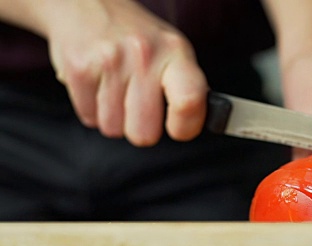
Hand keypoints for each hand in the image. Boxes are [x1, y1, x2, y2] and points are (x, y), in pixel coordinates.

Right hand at [44, 0, 207, 145]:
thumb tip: (198, 122)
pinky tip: (99, 86)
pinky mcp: (79, 68)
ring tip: (116, 90)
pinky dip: (92, 109)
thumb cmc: (136, 35)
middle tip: (139, 106)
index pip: (189, 102)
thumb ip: (188, 87)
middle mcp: (144, 55)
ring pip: (114, 129)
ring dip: (114, 118)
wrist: (88, 2)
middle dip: (141, 128)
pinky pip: (89, 117)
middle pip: (144, 133)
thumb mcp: (173, 50)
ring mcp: (109, 61)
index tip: (178, 128)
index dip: (185, 127)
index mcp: (176, 51)